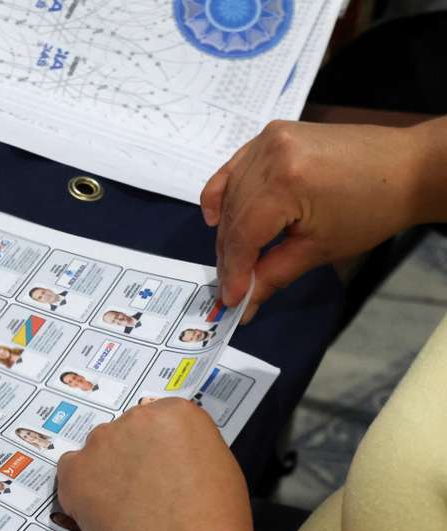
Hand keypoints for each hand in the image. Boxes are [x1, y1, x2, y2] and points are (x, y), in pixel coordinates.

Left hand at [56, 398, 249, 530]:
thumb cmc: (218, 518)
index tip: (167, 471)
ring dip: (107, 470)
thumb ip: (189, 447)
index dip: (163, 448)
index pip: (163, 419)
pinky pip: (72, 470)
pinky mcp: (74, 471)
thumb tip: (171, 454)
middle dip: (134, 456)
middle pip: (129, 431)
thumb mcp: (221, 466)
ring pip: (100, 451)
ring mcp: (101, 442)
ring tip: (124, 508)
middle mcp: (135, 417)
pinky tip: (100, 509)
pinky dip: (81, 486)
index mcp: (177, 412)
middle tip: (145, 492)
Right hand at [201, 119, 442, 321]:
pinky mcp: (271, 134)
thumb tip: (243, 302)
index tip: (230, 299)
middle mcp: (270, 154)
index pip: (244, 234)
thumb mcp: (320, 249)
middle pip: (233, 214)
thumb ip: (273, 274)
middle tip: (232, 285)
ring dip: (227, 229)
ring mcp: (268, 139)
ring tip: (233, 258)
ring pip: (230, 193)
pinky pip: (234, 168)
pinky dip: (224, 192)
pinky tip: (216, 215)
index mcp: (285, 181)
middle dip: (230, 253)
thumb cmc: (372, 209)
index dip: (234, 270)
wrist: (407, 167)